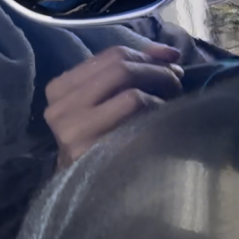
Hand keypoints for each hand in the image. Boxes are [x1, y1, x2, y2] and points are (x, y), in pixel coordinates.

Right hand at [45, 44, 183, 167]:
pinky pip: (137, 117)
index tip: (173, 59)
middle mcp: (61, 107)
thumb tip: (169, 53)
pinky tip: (163, 120)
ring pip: (131, 92)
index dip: (148, 54)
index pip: (112, 55)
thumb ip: (134, 70)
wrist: (88, 185)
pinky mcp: (93, 151)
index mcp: (61, 88)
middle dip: (158, 70)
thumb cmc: (105, 138)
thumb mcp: (111, 98)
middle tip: (177, 80)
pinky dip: (157, 112)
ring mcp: (73, 131)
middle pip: (121, 69)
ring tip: (173, 99)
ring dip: (159, 92)